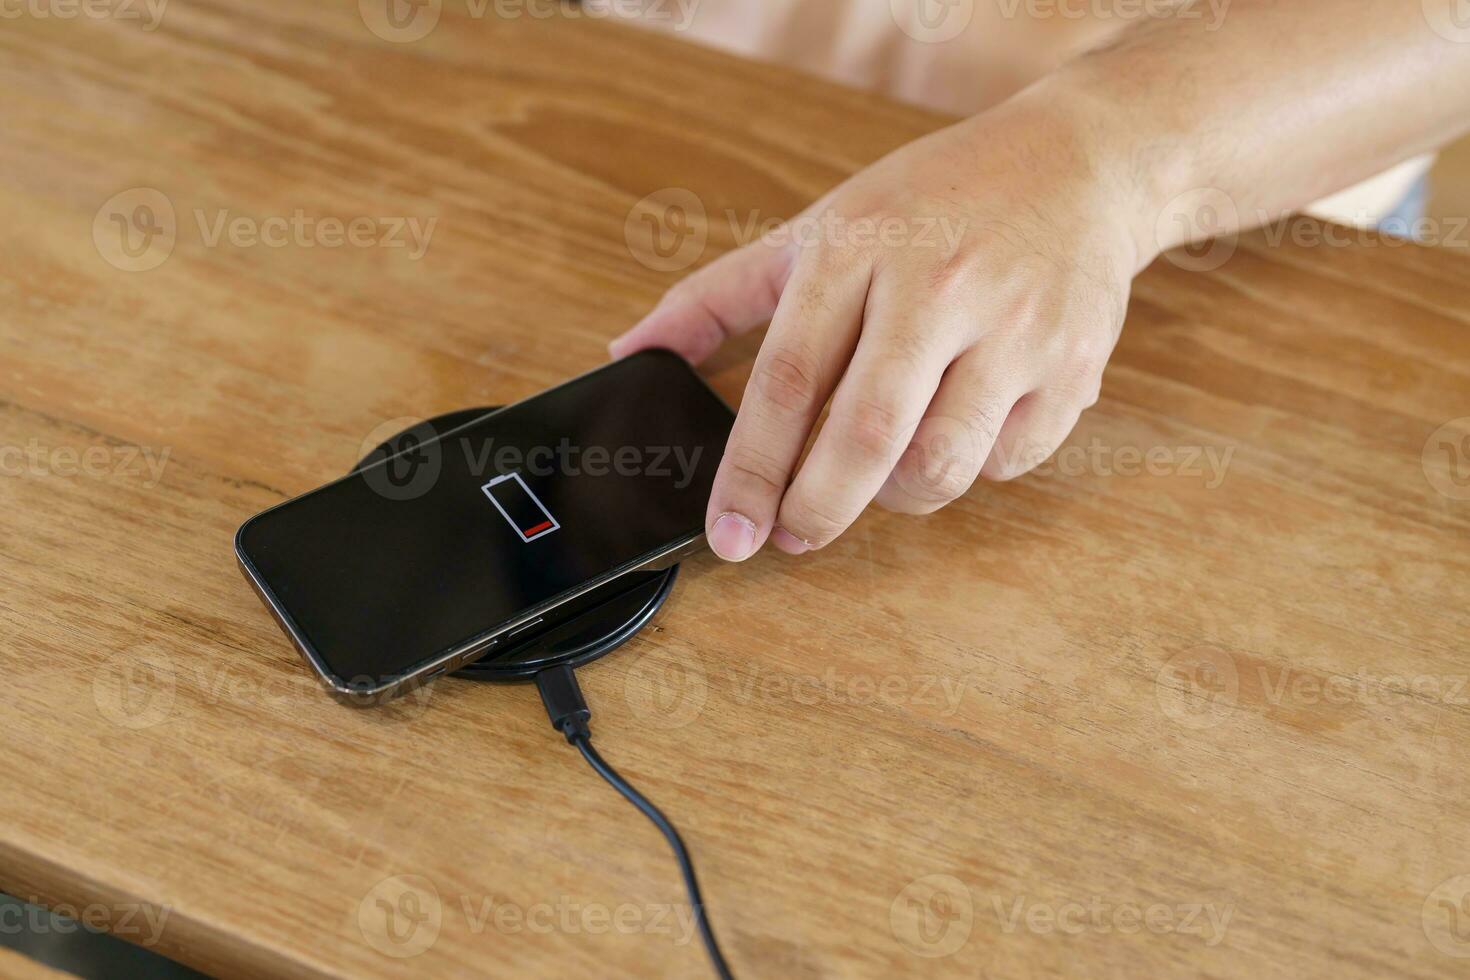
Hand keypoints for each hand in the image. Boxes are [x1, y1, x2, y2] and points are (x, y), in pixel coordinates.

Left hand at [611, 92, 1153, 560]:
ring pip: (941, 465)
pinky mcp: (1071, 366)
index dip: (750, 471)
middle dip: (818, 510)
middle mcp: (937, 288)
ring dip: (894, 498)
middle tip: (792, 535)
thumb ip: (717, 296)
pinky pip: (1006, 462)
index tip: (727, 533)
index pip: (788, 381)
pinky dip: (969, 471)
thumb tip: (632, 352)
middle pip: (866, 436)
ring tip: (875, 477)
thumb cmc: (932, 201)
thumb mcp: (815, 227)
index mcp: (859, 250)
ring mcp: (1014, 329)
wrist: (1079, 165)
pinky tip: (950, 435)